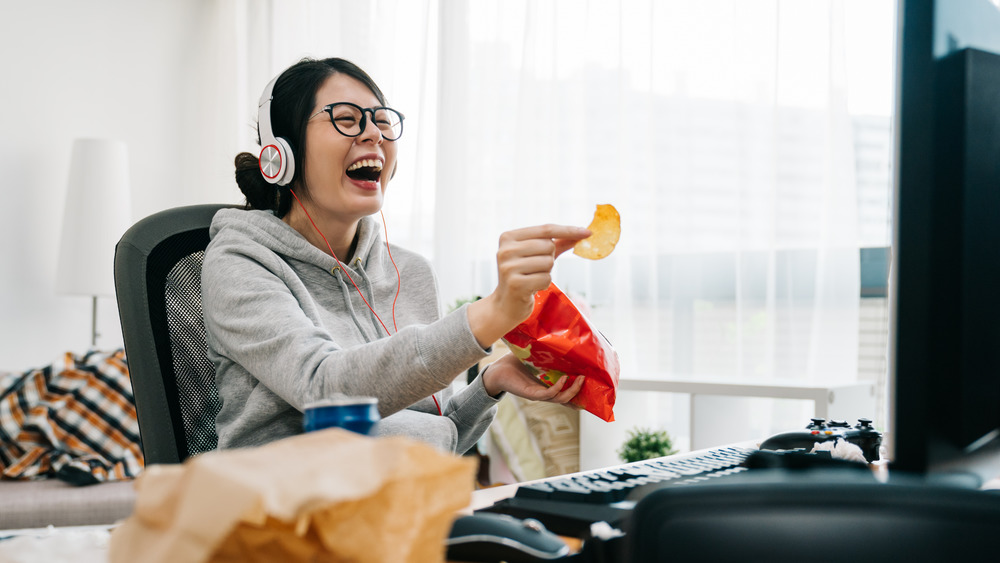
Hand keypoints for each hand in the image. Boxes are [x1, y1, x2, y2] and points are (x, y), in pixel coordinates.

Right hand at [467, 224, 589, 346]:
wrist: (505, 304)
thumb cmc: (524, 276)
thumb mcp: (537, 255)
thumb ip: (557, 243)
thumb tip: (582, 233)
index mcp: (508, 237)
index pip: (545, 229)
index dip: (568, 230)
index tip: (588, 232)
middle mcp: (505, 250)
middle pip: (548, 246)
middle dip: (550, 258)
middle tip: (535, 268)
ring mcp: (508, 267)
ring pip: (548, 262)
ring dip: (546, 272)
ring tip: (532, 278)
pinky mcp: (515, 284)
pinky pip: (545, 278)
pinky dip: (544, 284)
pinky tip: (531, 288)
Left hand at [481, 354, 584, 403]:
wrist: (497, 370)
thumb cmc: (515, 362)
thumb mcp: (536, 355)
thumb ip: (547, 348)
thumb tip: (559, 332)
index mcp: (548, 384)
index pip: (567, 390)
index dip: (579, 391)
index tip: (593, 385)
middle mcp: (546, 391)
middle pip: (568, 398)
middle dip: (580, 392)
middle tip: (589, 380)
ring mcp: (539, 394)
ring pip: (561, 398)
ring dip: (573, 390)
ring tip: (581, 379)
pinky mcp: (531, 393)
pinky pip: (548, 394)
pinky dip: (558, 387)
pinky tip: (564, 379)